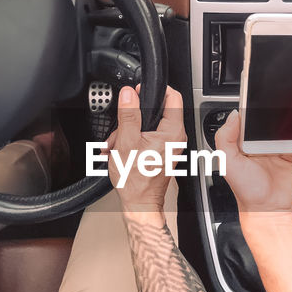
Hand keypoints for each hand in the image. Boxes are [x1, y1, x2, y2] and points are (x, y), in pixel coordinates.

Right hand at [107, 84, 185, 213]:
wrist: (139, 203)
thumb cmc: (136, 180)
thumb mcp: (126, 142)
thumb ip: (129, 114)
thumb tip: (129, 93)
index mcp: (172, 131)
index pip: (172, 96)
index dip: (154, 89)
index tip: (138, 91)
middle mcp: (175, 136)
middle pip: (156, 110)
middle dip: (133, 116)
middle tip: (120, 127)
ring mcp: (170, 144)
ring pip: (147, 124)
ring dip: (128, 130)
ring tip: (116, 144)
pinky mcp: (162, 150)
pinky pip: (147, 136)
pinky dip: (132, 139)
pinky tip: (121, 149)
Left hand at [215, 85, 291, 214]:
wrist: (265, 210)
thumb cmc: (245, 189)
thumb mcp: (227, 161)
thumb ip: (225, 136)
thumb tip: (234, 114)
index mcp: (252, 134)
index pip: (266, 108)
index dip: (279, 96)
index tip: (290, 88)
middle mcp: (269, 136)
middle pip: (290, 111)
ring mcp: (284, 145)